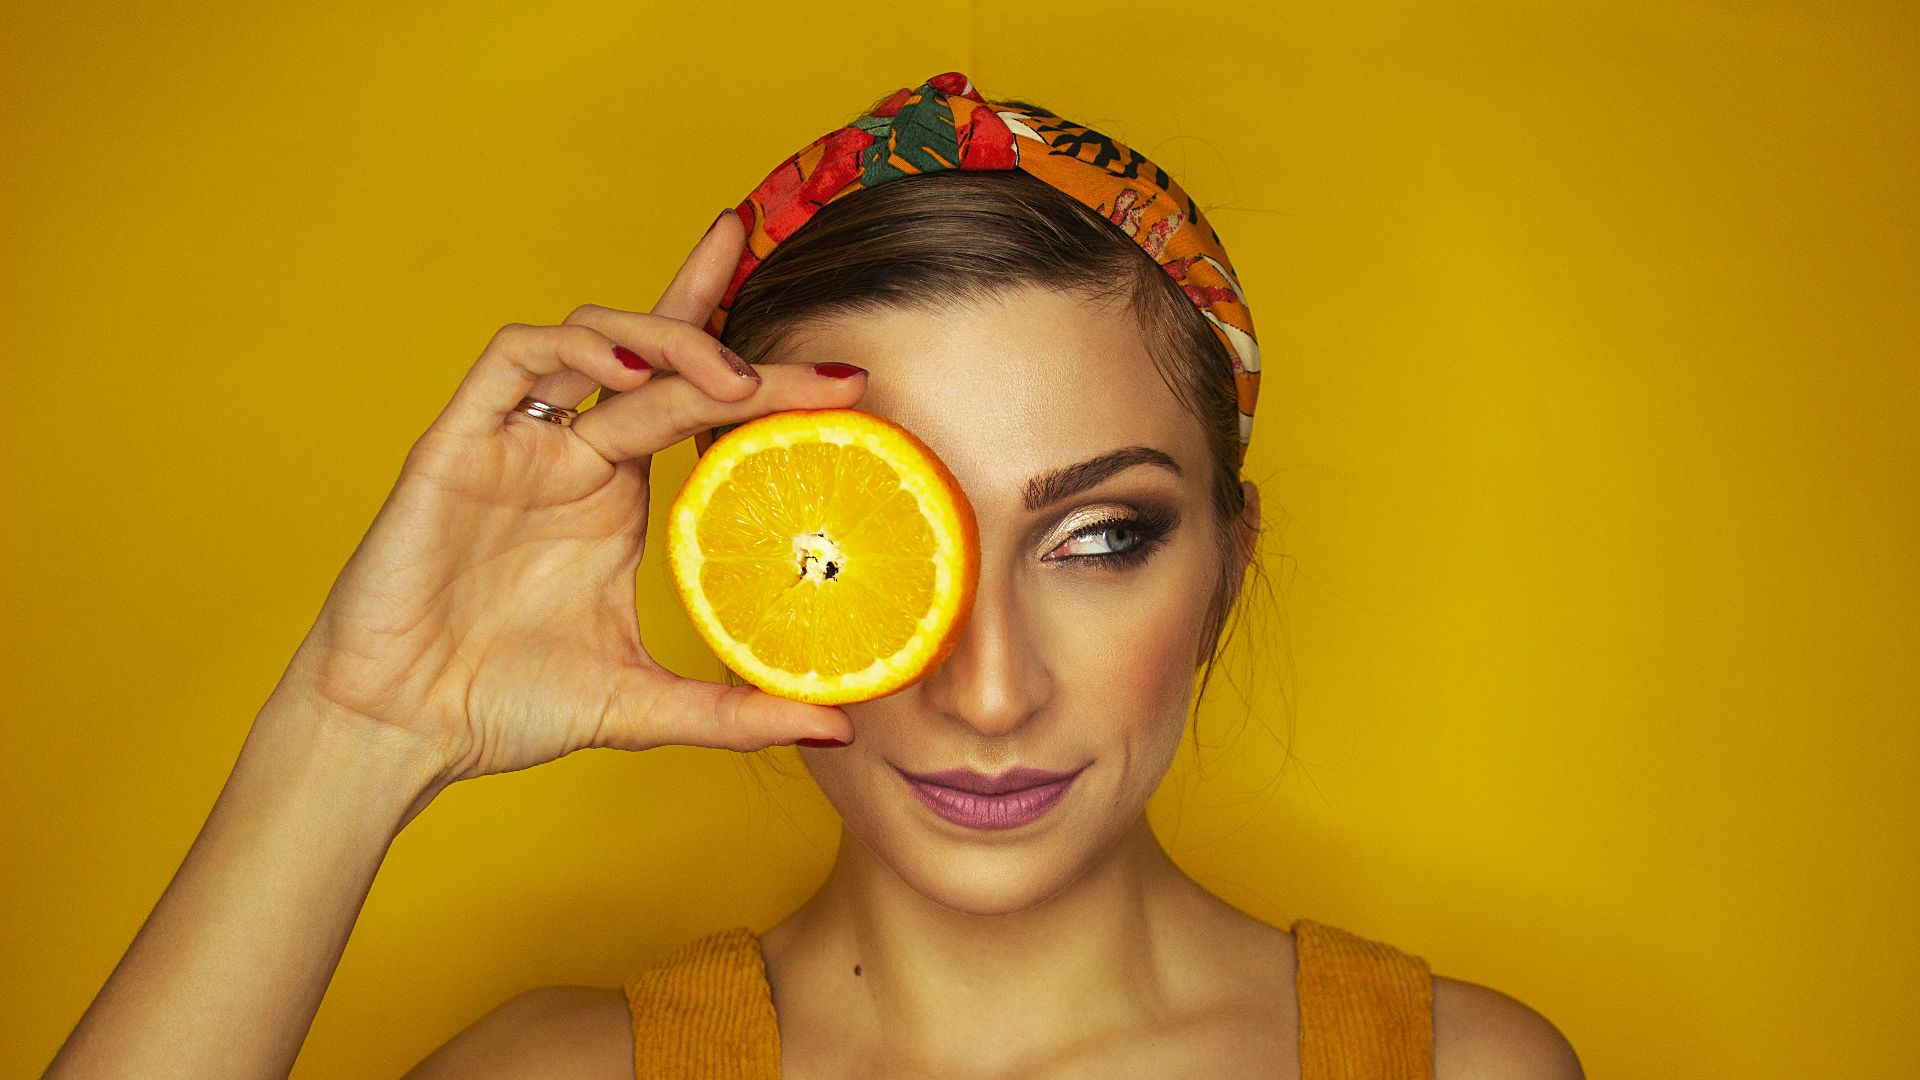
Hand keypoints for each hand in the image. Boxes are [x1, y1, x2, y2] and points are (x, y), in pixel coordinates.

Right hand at [265, 210, 862, 789]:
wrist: (399, 732)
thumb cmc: (507, 707)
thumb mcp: (644, 705)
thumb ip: (736, 711)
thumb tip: (839, 724)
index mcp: (616, 495)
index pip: (693, 402)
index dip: (759, 369)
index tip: (846, 378)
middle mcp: (572, 455)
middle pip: (657, 355)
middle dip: (730, 326)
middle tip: (822, 358)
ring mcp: (515, 443)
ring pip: (591, 339)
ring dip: (664, 340)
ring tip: (727, 378)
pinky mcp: (456, 444)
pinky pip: (511, 361)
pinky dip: (572, 352)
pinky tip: (625, 375)